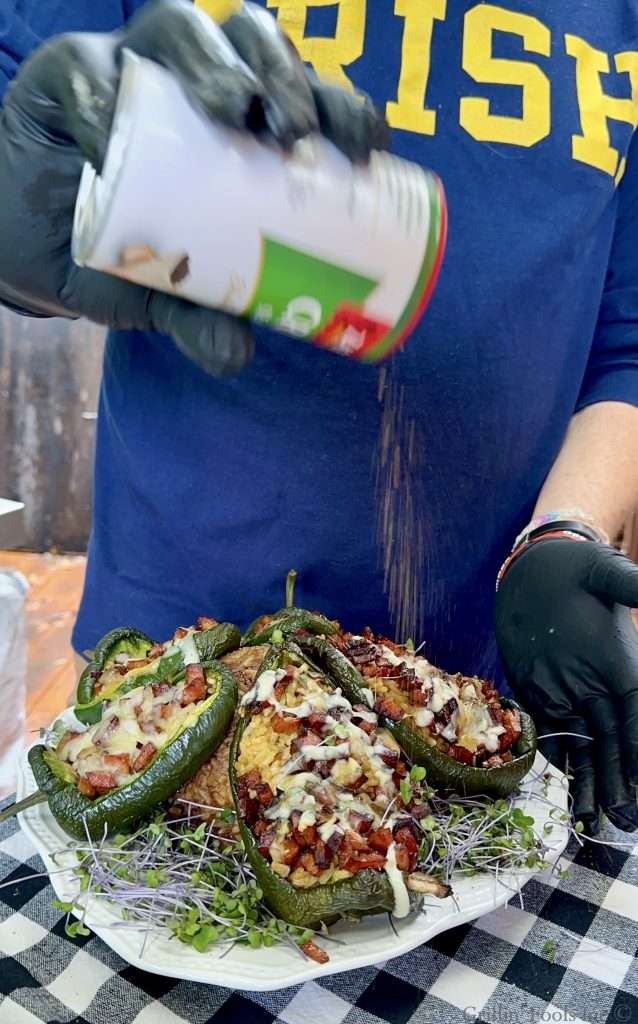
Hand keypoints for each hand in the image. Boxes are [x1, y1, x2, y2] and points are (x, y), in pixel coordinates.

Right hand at [0, 0, 386, 375]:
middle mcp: (192, 84)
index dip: (340, 107)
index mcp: (238, 126)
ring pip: (181, 29)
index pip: (301, 96)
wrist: (36, 246)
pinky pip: (85, 74)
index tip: (366, 149)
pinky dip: (101, 102)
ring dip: (214, 64)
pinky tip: (112, 138)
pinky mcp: (69, 75)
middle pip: (251, 45)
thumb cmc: (120, 253)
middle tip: (295, 129)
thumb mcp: (168, 292)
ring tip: (233, 110)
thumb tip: (235, 357)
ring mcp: (131, 70)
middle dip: (283, 76)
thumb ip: (200, 318)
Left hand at [494, 535, 637, 834]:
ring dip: (593, 781)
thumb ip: (631, 585)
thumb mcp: (604, 572)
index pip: (636, 713)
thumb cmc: (574, 565)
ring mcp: (572, 692)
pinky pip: (554, 733)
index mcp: (624, 664)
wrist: (534, 567)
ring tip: (594, 819)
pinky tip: (568, 790)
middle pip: (618, 741)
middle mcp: (602, 685)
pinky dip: (561, 761)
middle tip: (625, 819)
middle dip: (623, 779)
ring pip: (589, 746)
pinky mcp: (541, 692)